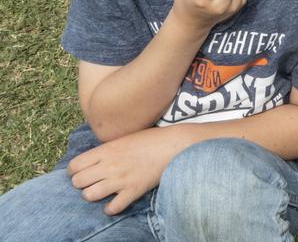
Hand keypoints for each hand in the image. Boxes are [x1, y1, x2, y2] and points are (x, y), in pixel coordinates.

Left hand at [67, 127, 186, 214]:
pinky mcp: (134, 190)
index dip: (74, 172)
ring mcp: (121, 179)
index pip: (74, 166)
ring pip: (89, 195)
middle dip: (81, 184)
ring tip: (101, 193)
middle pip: (78, 182)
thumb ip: (107, 150)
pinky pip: (113, 207)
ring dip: (93, 195)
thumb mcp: (124, 138)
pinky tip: (114, 203)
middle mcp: (109, 165)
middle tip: (91, 182)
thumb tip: (93, 161)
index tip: (80, 173)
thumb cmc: (151, 139)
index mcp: (106, 150)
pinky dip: (111, 208)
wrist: (175, 144)